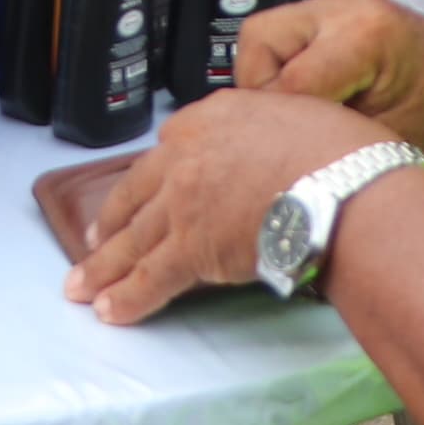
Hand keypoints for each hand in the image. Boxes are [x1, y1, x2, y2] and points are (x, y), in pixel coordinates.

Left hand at [64, 89, 398, 324]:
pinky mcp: (190, 248)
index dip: (151, 180)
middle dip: (110, 226)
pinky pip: (151, 278)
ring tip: (80, 288)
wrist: (343, 183)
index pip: (168, 152)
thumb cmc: (342, 151)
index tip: (140, 195)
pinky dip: (128, 298)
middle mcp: (186, 155)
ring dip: (104, 269)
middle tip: (91, 243)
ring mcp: (182, 203)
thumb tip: (277, 146)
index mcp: (212, 117)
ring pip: (134, 240)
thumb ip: (267, 130)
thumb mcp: (297, 112)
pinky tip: (110, 311)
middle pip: (137, 197)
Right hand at [232, 0, 423, 148]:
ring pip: (260, 37)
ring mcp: (332, 1)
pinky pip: (280, 38)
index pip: (288, 83)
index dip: (282, 125)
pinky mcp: (327, 8)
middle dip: (262, 91)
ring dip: (268, 79)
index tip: (288, 153)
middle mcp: (341, 6)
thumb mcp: (394, 141)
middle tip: (290, 128)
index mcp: (365, 36)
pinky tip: (313, 97)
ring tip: (302, 112)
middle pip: (258, 42)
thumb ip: (334, 138)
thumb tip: (277, 151)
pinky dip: (283, 70)